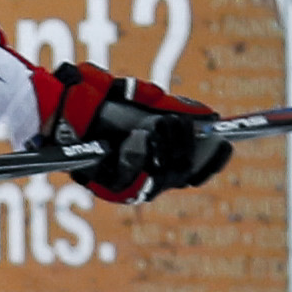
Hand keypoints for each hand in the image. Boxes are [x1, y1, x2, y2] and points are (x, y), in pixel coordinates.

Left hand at [41, 62, 230, 200]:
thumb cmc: (109, 104)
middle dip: (185, 145)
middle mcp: (151, 176)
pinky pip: (131, 181)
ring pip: (162, 178)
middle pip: (183, 173)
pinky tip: (135, 139)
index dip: (214, 159)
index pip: (199, 169)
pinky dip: (136, 157)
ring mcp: (130, 184)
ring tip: (156, 126)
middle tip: (176, 123)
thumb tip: (212, 120)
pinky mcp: (108, 187)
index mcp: (165, 159)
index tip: (221, 140)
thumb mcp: (150, 104)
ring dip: (163, 148)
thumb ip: (180, 111)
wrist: (69, 108)